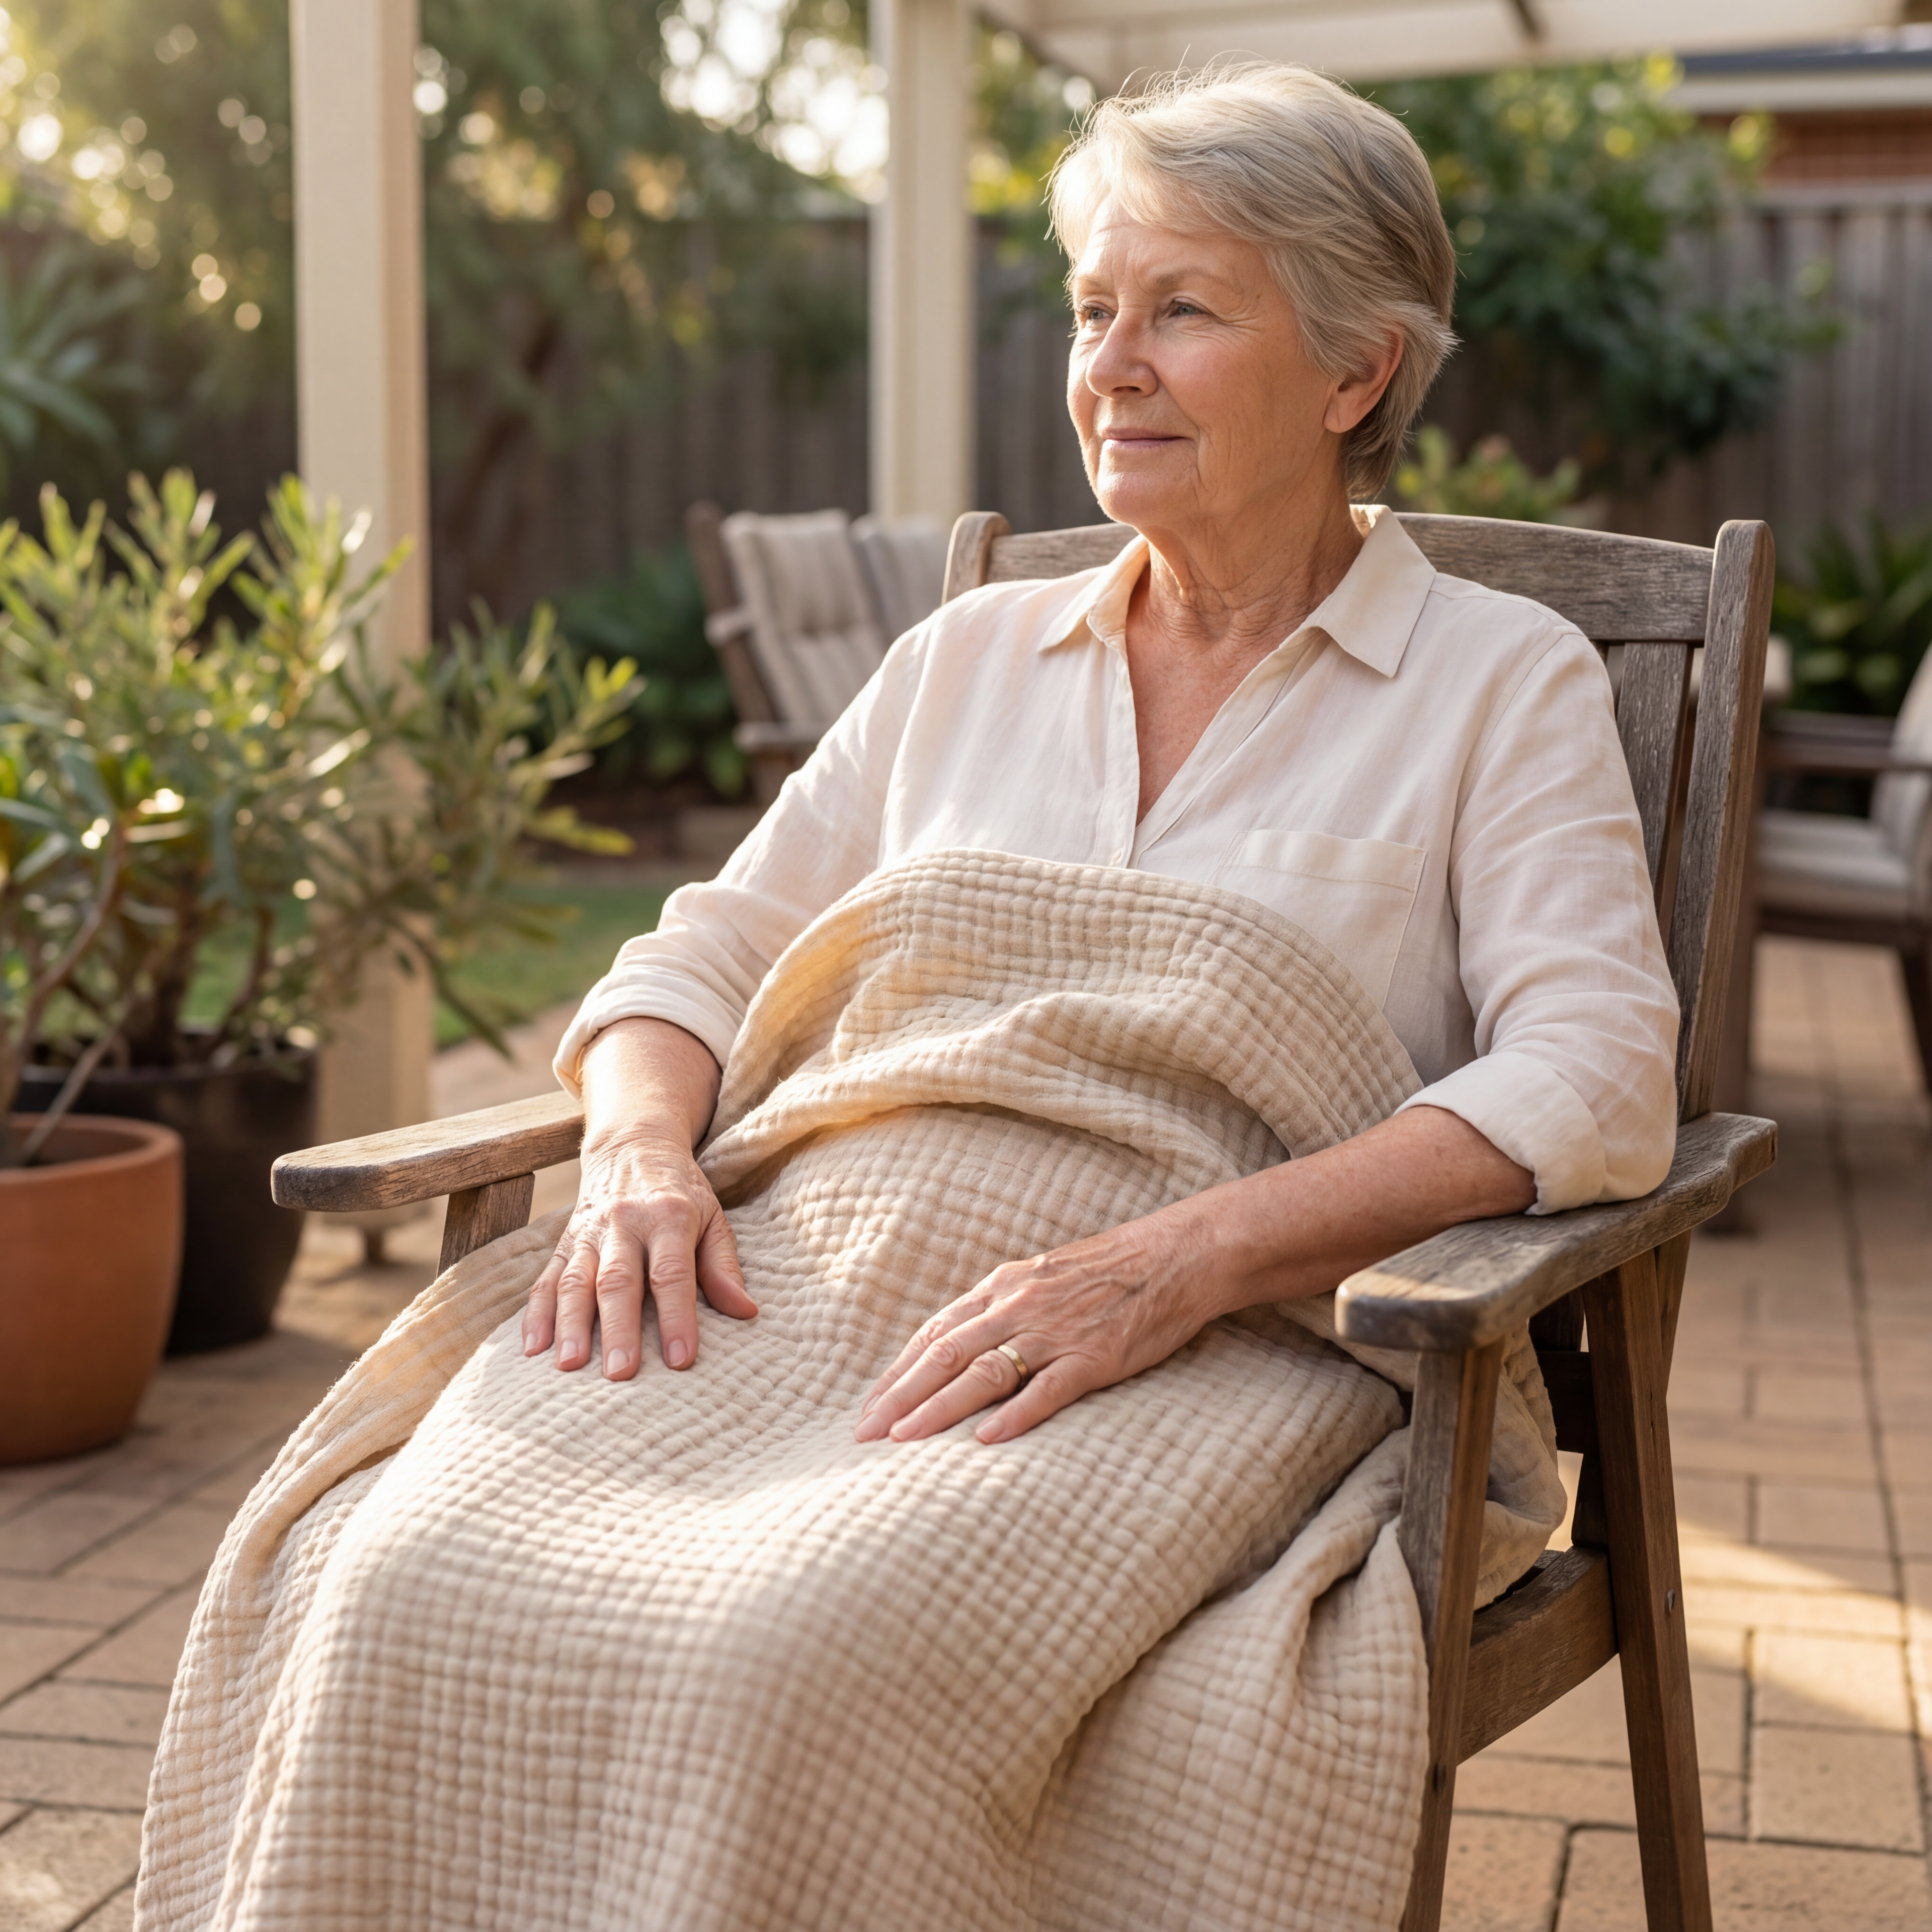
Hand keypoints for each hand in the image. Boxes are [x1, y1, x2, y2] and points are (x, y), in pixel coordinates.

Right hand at [522, 1128, 755, 1378]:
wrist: (632, 1146)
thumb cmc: (681, 1193)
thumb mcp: (713, 1218)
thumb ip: (724, 1266)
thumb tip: (745, 1312)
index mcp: (669, 1217)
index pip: (672, 1273)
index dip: (677, 1317)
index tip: (680, 1359)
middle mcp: (624, 1223)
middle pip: (618, 1280)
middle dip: (618, 1328)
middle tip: (619, 1374)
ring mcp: (589, 1233)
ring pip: (575, 1280)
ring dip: (570, 1325)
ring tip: (569, 1365)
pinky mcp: (564, 1241)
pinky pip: (547, 1278)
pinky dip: (537, 1314)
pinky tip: (533, 1348)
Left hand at [854, 1200, 1226, 1445]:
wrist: (1175, 1255)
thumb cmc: (1109, 1270)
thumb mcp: (1042, 1278)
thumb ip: (1001, 1309)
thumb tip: (959, 1347)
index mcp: (1003, 1287)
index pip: (935, 1333)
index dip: (898, 1372)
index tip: (869, 1407)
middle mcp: (1019, 1305)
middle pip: (945, 1354)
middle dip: (900, 1396)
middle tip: (864, 1435)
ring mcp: (1056, 1331)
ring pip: (984, 1372)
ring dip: (938, 1408)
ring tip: (903, 1440)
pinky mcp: (1095, 1356)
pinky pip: (1048, 1389)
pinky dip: (1014, 1415)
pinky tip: (986, 1441)